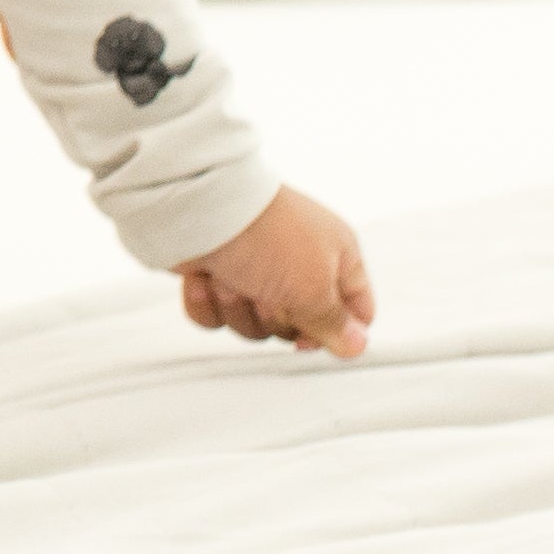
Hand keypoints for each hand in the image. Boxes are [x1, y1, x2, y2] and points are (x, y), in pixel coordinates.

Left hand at [175, 184, 373, 358]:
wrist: (197, 208)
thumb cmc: (264, 234)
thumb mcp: (313, 287)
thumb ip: (334, 322)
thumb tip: (356, 345)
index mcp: (336, 256)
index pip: (353, 311)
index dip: (334, 333)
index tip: (306, 339)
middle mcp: (297, 262)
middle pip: (297, 326)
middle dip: (274, 317)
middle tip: (268, 292)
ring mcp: (253, 267)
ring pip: (252, 323)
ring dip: (237, 307)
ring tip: (231, 277)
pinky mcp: (215, 272)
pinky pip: (215, 314)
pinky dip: (206, 302)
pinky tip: (205, 278)